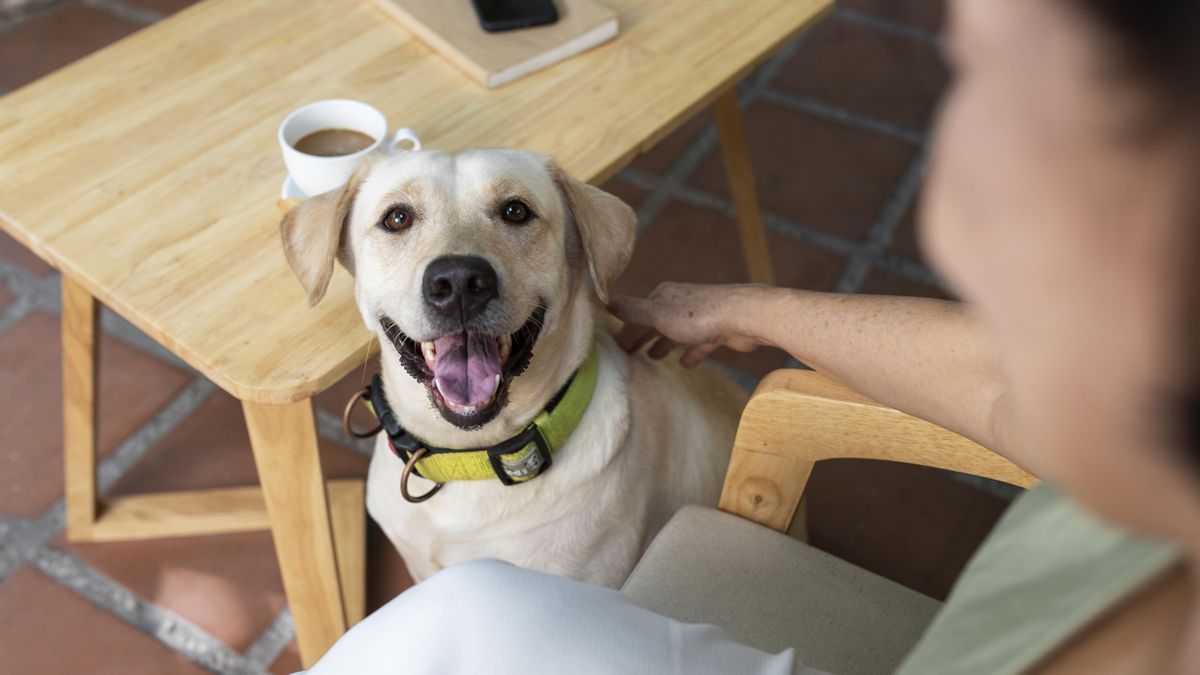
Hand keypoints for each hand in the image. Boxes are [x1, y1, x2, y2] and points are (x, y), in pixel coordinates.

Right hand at [608, 283, 763, 367]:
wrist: (743, 317)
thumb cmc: (697, 316)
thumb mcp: (656, 314)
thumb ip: (631, 310)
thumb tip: (603, 299)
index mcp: (663, 297)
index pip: (637, 314)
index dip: (625, 330)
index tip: (616, 347)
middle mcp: (680, 303)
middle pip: (656, 323)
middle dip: (643, 337)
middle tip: (630, 354)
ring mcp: (700, 317)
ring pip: (677, 333)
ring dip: (665, 344)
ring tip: (655, 357)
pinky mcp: (718, 331)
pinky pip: (700, 344)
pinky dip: (691, 352)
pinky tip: (686, 364)